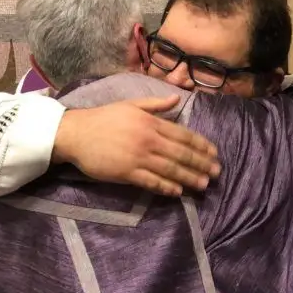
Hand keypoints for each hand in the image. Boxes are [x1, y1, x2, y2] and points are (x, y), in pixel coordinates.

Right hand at [52, 96, 220, 195]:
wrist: (76, 133)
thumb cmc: (104, 118)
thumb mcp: (131, 104)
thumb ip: (156, 104)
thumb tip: (178, 100)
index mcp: (151, 122)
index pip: (183, 134)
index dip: (201, 145)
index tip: (214, 153)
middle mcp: (148, 139)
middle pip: (181, 154)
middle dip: (201, 163)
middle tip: (217, 172)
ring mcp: (138, 157)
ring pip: (170, 169)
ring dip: (189, 177)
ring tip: (203, 184)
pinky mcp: (126, 172)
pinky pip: (151, 181)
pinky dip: (166, 187)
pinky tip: (177, 192)